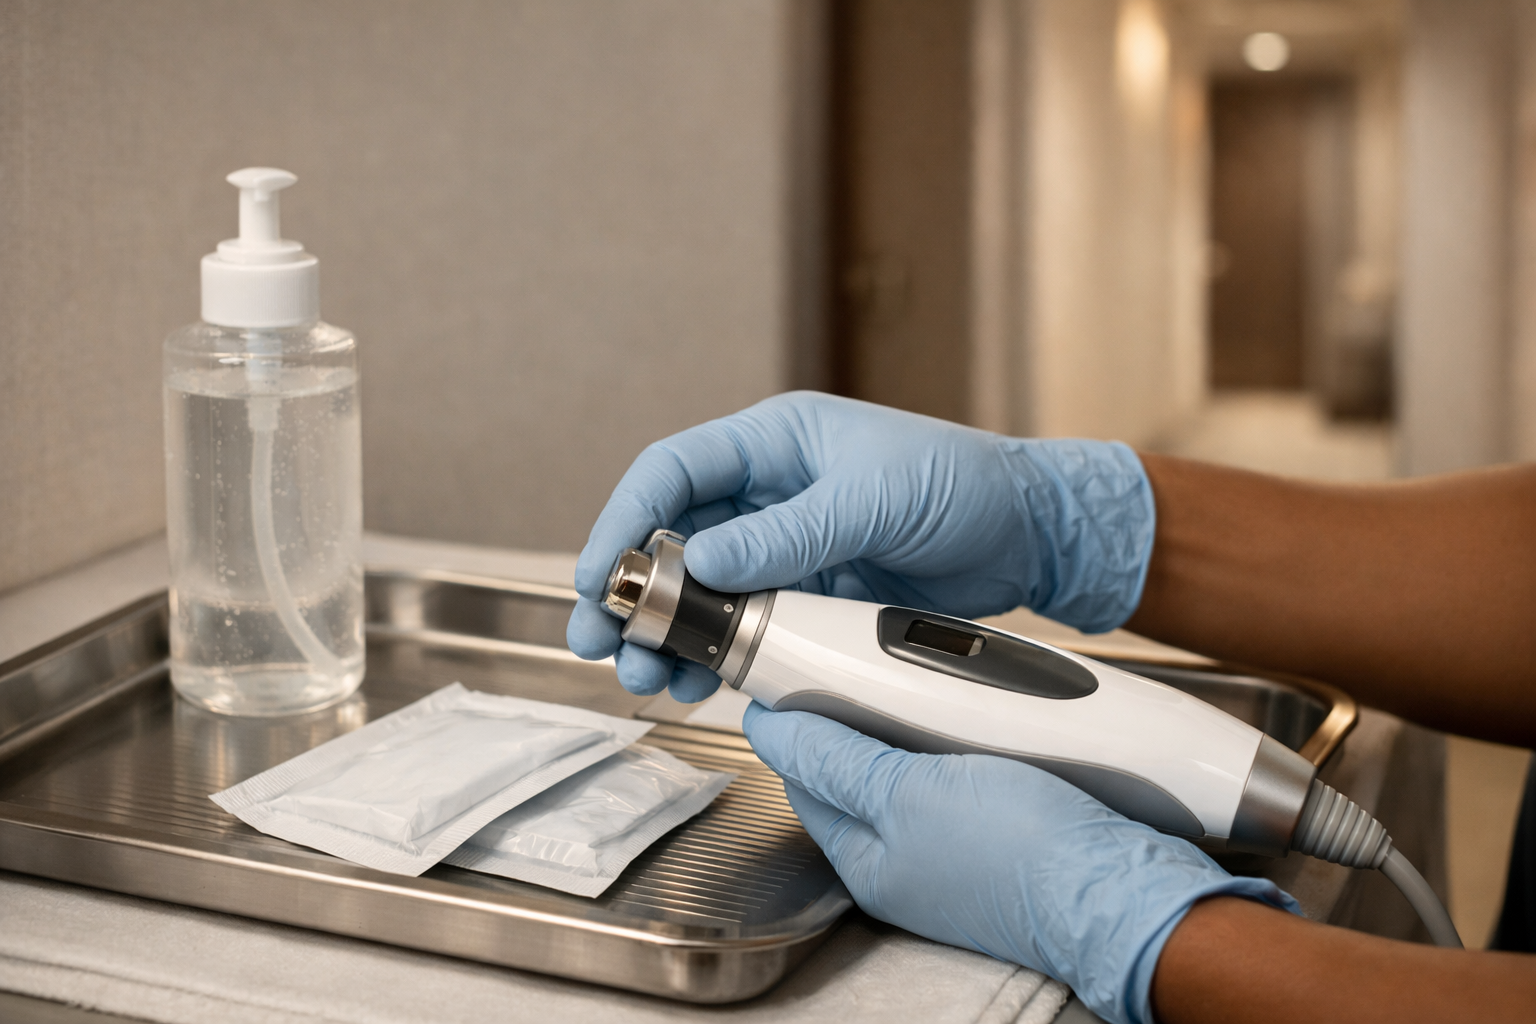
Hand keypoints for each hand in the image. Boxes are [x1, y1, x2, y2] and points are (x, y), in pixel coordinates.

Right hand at [567, 391, 1153, 701]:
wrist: (1029, 535)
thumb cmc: (961, 485)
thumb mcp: (874, 498)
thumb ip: (789, 532)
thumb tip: (700, 559)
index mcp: (775, 442)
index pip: (674, 471)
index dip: (625, 520)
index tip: (599, 577)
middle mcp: (768, 492)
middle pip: (673, 538)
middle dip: (633, 593)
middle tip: (601, 643)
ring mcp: (786, 547)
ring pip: (702, 592)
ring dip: (668, 635)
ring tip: (645, 679)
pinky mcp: (809, 596)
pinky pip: (747, 627)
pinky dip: (719, 656)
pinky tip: (700, 686)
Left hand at [743, 703, 1298, 1023]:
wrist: (1125, 889)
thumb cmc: (1024, 853)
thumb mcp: (909, 793)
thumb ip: (837, 759)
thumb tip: (773, 730)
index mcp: (867, 858)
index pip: (807, 778)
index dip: (799, 721)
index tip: (802, 669)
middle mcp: (905, 859)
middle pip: (858, 770)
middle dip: (859, 715)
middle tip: (870, 665)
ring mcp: (955, 845)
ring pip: (912, 766)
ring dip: (914, 721)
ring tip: (926, 683)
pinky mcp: (1004, 828)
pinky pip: (964, 772)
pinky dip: (961, 738)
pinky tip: (975, 715)